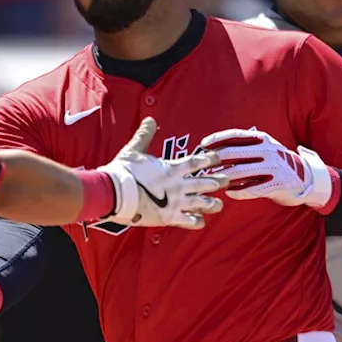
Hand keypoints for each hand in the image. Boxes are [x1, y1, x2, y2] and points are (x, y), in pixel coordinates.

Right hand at [99, 117, 225, 228]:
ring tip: (219, 205)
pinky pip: (189, 221)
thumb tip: (150, 119)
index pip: (198, 162)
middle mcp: (178, 185)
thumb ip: (145, 135)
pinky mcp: (169, 217)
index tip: (219, 159)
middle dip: (218, 182)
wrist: (114, 193)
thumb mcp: (134, 150)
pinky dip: (197, 222)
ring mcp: (175, 202)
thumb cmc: (123, 171)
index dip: (211, 159)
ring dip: (212, 204)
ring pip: (202, 204)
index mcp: (172, 168)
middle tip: (226, 181)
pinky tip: (201, 221)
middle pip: (206, 183)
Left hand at [200, 129, 332, 208]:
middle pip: (235, 153)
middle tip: (203, 166)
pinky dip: (239, 192)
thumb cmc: (274, 164)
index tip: (202, 145)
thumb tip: (212, 150)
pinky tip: (229, 193)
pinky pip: (253, 189)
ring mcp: (275, 167)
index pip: (236, 135)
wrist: (304, 178)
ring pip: (241, 171)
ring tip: (213, 181)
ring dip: (224, 177)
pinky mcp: (279, 184)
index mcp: (263, 139)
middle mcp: (268, 150)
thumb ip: (242, 149)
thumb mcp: (262, 150)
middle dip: (216, 160)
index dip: (218, 139)